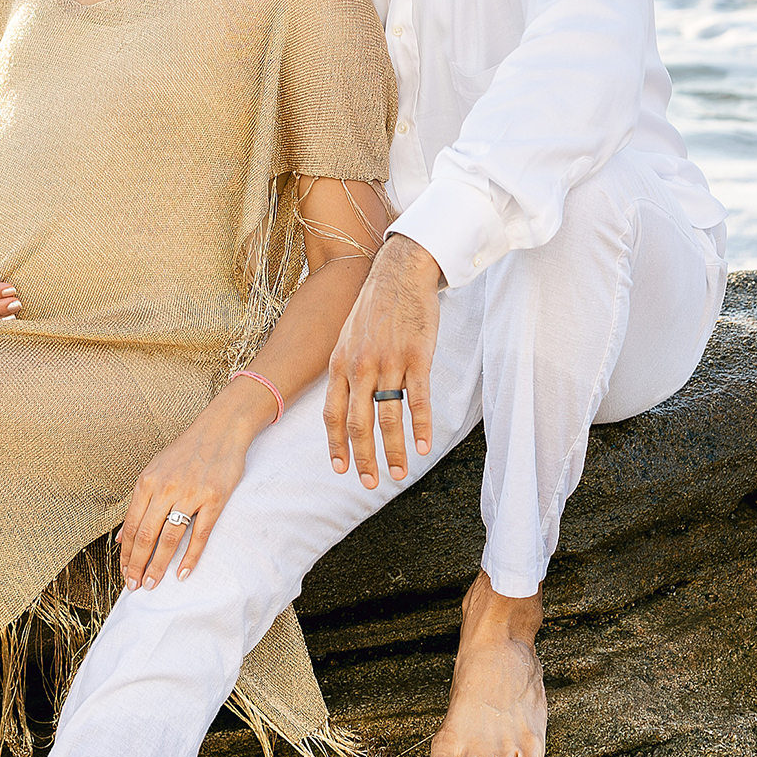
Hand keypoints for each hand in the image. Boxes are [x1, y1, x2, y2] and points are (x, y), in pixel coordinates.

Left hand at [120, 381, 275, 589]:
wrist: (220, 429)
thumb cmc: (187, 452)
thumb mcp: (155, 471)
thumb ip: (138, 503)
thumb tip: (121, 537)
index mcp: (147, 482)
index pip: (132, 526)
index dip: (127, 553)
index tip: (124, 573)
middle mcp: (165, 488)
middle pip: (146, 535)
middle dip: (137, 565)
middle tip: (134, 587)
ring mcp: (190, 494)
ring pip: (169, 538)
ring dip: (158, 565)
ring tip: (152, 584)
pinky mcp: (214, 499)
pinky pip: (199, 534)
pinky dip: (190, 557)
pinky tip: (182, 573)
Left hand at [324, 234, 440, 488]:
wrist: (400, 273)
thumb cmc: (374, 308)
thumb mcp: (347, 336)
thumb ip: (344, 369)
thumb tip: (341, 402)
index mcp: (339, 363)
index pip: (332, 414)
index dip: (336, 445)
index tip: (341, 469)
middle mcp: (360, 366)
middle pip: (358, 422)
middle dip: (362, 458)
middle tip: (368, 483)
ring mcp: (389, 362)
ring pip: (388, 417)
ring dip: (393, 450)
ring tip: (399, 473)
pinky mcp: (417, 357)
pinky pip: (418, 399)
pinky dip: (421, 426)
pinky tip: (424, 446)